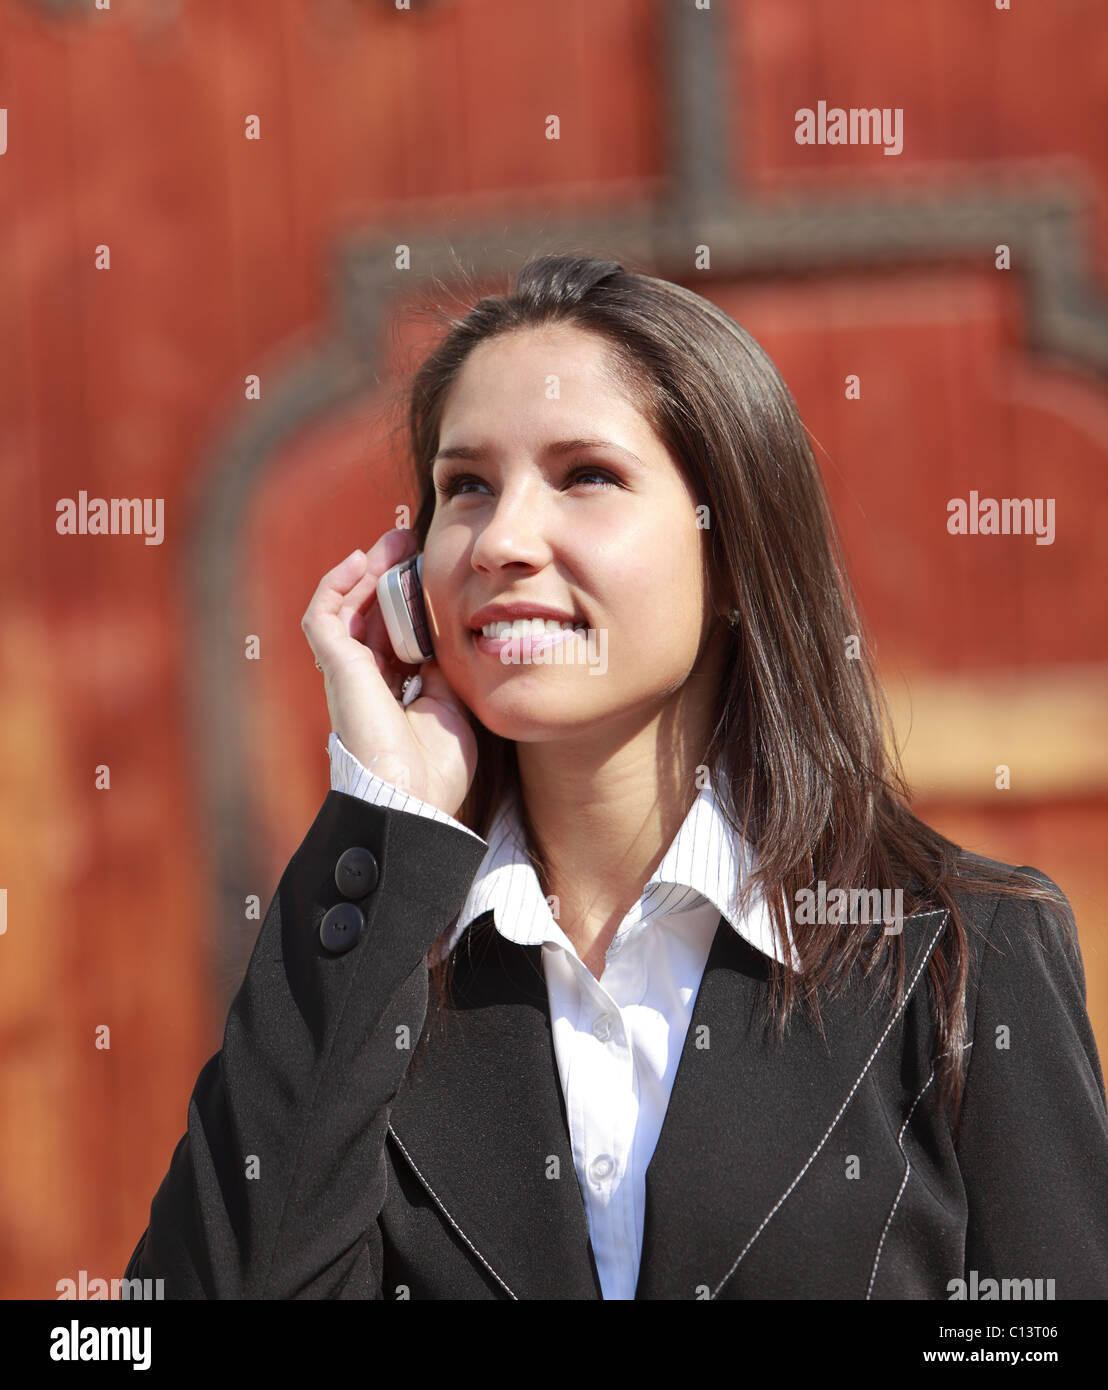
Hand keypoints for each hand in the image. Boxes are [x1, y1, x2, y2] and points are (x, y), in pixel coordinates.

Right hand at [301, 531, 477, 817]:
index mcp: (394, 692)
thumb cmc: (436, 767)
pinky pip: (324, 617)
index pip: (395, 633)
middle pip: (370, 614)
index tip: (432, 572)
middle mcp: (366, 680)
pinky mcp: (337, 667)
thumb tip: (448, 633)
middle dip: (389, 575)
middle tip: (411, 541)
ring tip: (393, 540)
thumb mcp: (452, 705)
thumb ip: (445, 668)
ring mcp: (348, 673)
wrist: (414, 796)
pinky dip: (336, 586)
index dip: (409, 601)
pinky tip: (359, 561)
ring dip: (367, 571)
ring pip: (347, 608)